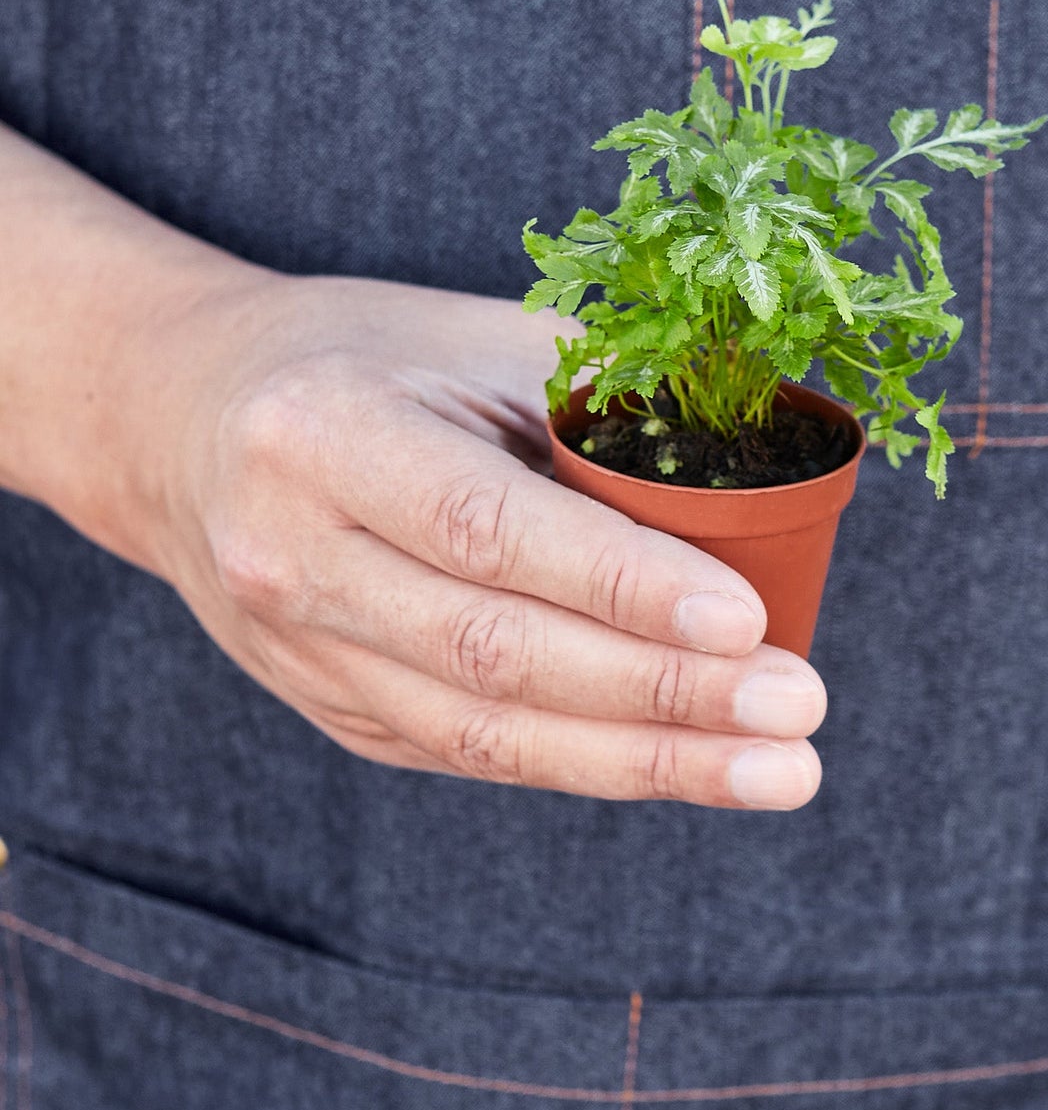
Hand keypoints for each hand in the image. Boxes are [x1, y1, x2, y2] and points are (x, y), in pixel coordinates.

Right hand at [131, 272, 825, 808]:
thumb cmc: (360, 358)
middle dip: (664, 695)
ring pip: (488, 734)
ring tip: (776, 771)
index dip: (623, 584)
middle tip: (798, 709)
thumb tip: (760, 472)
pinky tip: (686, 765)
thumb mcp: (471, 338)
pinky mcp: (333, 706)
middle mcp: (296, 558)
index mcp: (325, 435)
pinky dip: (589, 762)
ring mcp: (304, 651)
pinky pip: (472, 752)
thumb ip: (600, 399)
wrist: (187, 422)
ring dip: (647, 762)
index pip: (489, 528)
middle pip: (497, 654)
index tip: (750, 622)